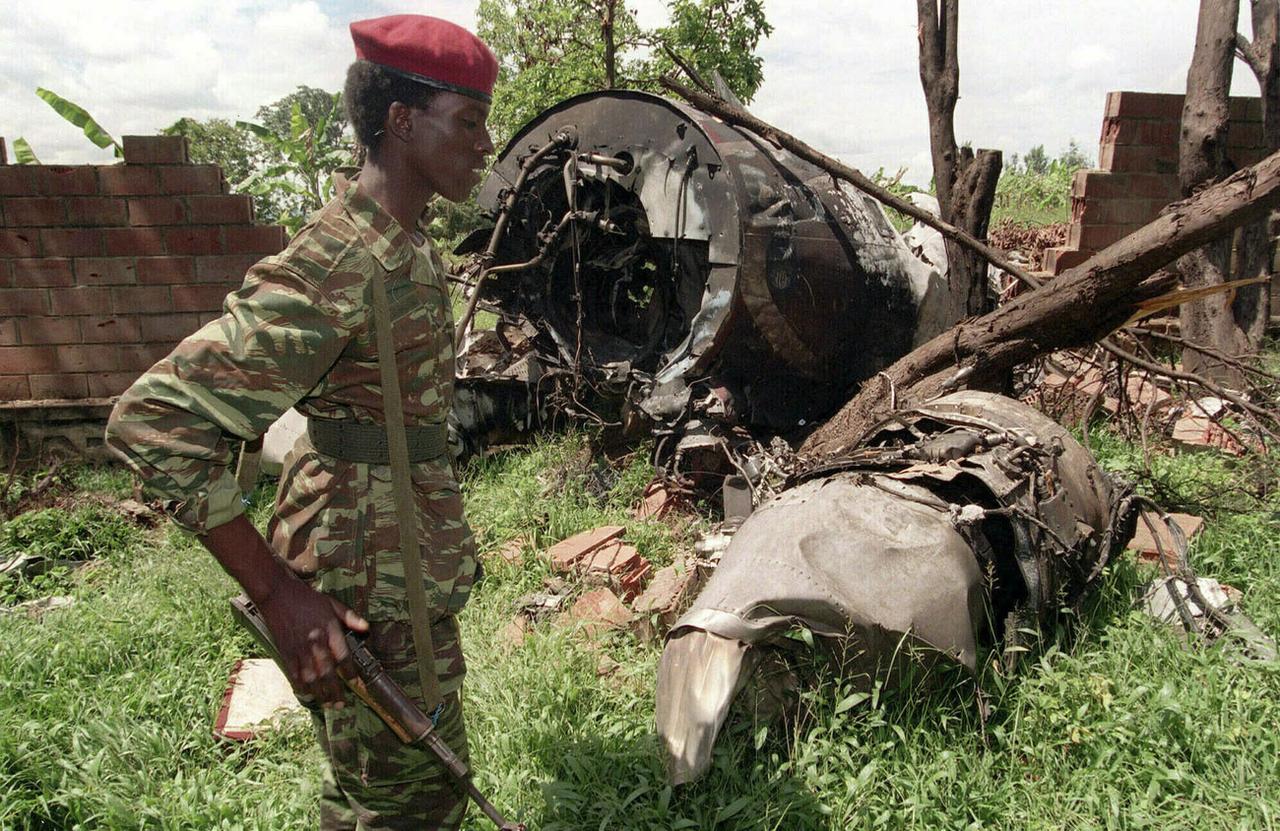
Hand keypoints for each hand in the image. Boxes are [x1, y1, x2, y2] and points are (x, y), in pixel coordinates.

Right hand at [198, 514, 368, 705]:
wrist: (278, 594)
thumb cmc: (307, 598)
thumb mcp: (331, 603)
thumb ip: (349, 617)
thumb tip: (366, 629)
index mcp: (329, 630)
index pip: (343, 656)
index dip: (350, 672)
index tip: (355, 681)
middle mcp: (315, 642)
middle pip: (327, 672)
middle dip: (335, 690)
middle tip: (341, 704)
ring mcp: (299, 649)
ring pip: (310, 677)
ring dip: (319, 693)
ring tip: (327, 704)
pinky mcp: (285, 651)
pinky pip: (293, 673)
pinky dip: (300, 686)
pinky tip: (307, 694)